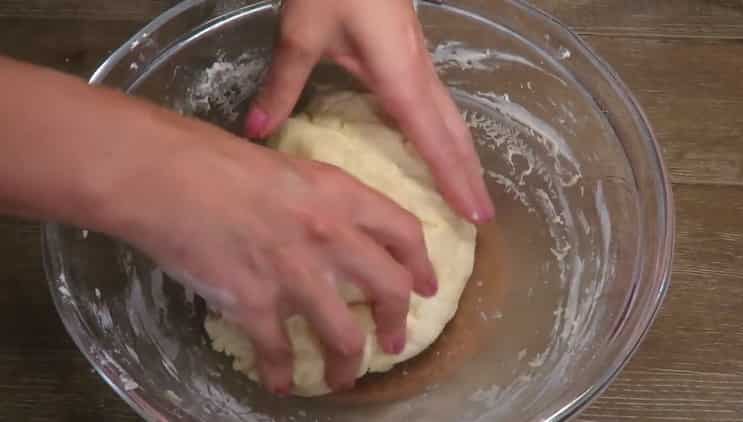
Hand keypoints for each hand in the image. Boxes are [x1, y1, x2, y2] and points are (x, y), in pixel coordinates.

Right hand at [122, 134, 436, 394]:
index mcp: (341, 194)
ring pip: (343, 335)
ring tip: (343, 379)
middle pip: (388, 290)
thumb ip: (319, 200)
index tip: (426, 287)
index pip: (405, 231)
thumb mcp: (288, 167)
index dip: (421, 264)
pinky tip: (279, 383)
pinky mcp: (256, 303)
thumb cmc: (216, 159)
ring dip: (347, 364)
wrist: (165, 175)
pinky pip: (279, 350)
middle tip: (394, 342)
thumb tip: (332, 229)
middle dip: (396, 323)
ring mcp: (296, 273)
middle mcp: (331, 235)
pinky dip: (281, 372)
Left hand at [245, 0, 494, 222]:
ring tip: (471, 189)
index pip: (434, 140)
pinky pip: (437, 105)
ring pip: (451, 118)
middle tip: (483, 217)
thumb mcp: (300, 35)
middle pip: (454, 133)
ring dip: (463, 155)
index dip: (454, 180)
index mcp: (400, 77)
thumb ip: (282, 87)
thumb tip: (257, 132)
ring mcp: (420, 62)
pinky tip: (436, 144)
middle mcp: (419, 74)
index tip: (473, 214)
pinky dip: (446, 134)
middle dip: (470, 175)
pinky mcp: (411, 54)